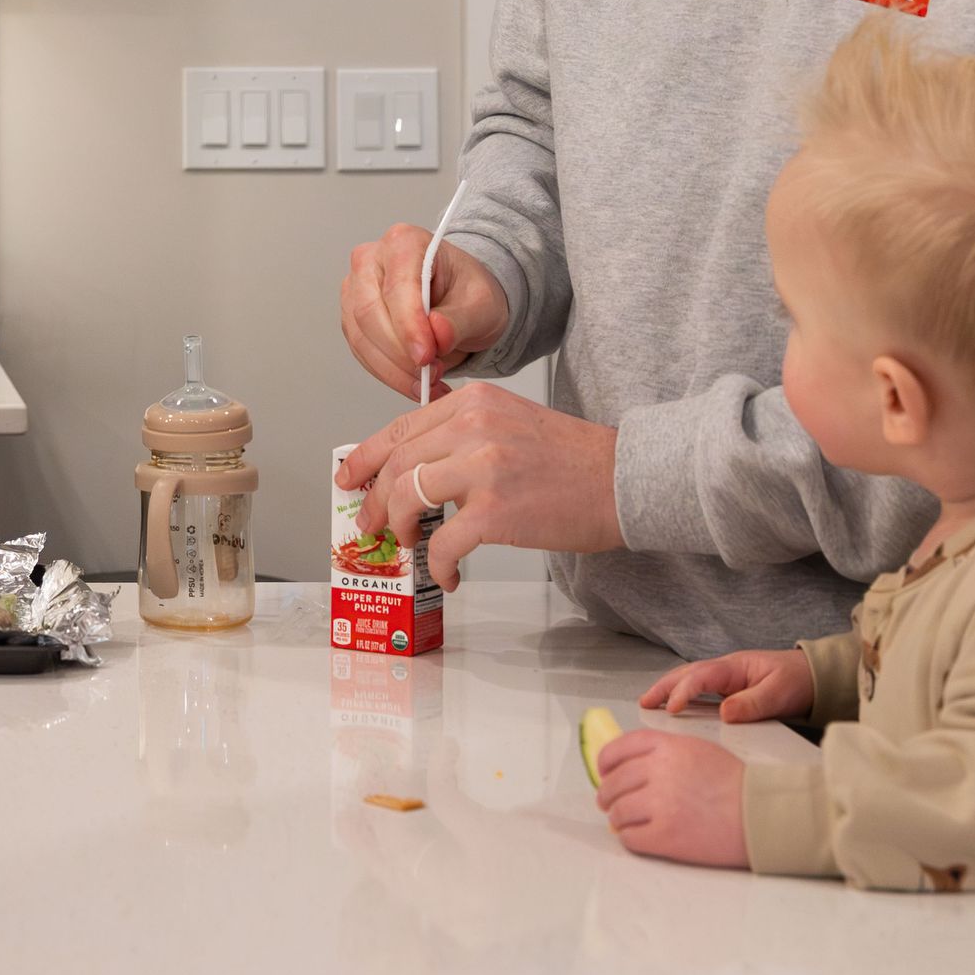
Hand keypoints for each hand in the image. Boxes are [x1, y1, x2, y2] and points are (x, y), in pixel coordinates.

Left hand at [336, 379, 622, 582]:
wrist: (625, 480)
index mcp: (474, 402)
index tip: (350, 478)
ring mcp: (482, 467)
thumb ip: (462, 435)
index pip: (399, 428)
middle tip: (369, 525)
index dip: (366, 458)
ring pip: (407, 499)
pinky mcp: (494, 510)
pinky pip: (442, 542)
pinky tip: (448, 573)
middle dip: (374, 501)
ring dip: (399, 530)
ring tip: (409, 546)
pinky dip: (437, 564)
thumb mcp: (510, 423)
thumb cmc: (572, 460)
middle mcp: (473, 426)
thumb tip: (414, 470)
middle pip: (396, 465)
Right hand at [340, 221, 509, 400]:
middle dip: (399, 352)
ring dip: (392, 369)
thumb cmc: (468, 292)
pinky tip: (413, 382)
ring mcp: (357, 288)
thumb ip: (459, 319)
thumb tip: (437, 334)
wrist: (461, 301)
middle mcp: (372, 260)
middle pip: (369, 312)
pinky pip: (361, 351)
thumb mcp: (481, 304)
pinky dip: (387, 373)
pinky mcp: (352, 317)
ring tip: (427, 384)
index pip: (397, 287)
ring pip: (360, 336)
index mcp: (405, 242)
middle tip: (430, 375)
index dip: (409, 326)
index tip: (426, 357)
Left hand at [593, 728, 748, 867]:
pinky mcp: (665, 836)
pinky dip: (629, 837)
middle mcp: (660, 772)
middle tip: (609, 802)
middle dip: (607, 794)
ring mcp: (661, 805)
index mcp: (668, 747)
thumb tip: (632, 766)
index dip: (606, 762)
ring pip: (617, 811)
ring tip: (625, 821)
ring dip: (617, 818)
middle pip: (613, 782)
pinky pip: (629, 837)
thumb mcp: (699, 750)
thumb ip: (664, 752)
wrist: (762, 816)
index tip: (604, 772)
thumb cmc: (736, 785)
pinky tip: (638, 836)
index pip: (618, 748)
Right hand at [640, 647, 815, 723]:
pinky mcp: (730, 689)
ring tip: (649, 705)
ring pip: (691, 680)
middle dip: (663, 687)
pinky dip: (684, 696)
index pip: (701, 676)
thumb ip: (753, 704)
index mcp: (735, 667)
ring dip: (669, 690)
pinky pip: (701, 691)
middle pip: (687, 673)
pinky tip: (676, 709)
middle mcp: (726, 670)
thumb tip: (723, 714)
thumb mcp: (780, 693)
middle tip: (643, 703)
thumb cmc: (799, 681)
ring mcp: (727, 679)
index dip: (683, 691)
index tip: (671, 709)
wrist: (816, 677)